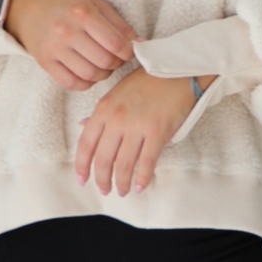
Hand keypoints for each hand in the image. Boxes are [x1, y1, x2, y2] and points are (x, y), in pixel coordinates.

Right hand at [5, 0, 137, 88]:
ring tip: (103, 65)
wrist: (28, 6)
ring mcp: (54, 48)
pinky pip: (72, 83)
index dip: (128, 52)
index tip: (128, 51)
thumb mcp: (94, 4)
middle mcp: (67, 31)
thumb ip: (119, 23)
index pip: (116, 43)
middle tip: (115, 58)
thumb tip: (140, 44)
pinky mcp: (44, 62)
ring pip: (91, 74)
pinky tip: (88, 72)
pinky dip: (86, 83)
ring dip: (103, 74)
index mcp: (83, 13)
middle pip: (105, 61)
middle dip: (117, 64)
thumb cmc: (66, 4)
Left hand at [76, 69, 199, 195]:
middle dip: (102, 179)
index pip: (85, 143)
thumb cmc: (148, 80)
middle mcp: (117, 118)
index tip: (82, 179)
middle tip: (105, 190)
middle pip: (103, 158)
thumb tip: (83, 126)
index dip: (82, 166)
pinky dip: (142, 178)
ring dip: (121, 183)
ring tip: (122, 191)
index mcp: (104, 109)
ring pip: (123, 164)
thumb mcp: (117, 92)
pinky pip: (147, 162)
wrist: (178, 69)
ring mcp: (137, 125)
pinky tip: (140, 187)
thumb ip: (101, 112)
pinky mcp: (158, 131)